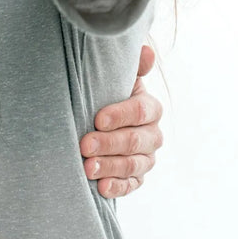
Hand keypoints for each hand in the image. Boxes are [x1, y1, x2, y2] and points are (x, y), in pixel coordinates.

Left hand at [80, 45, 162, 197]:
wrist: (98, 118)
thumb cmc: (105, 93)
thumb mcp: (115, 78)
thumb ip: (131, 66)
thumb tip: (146, 51)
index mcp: (149, 107)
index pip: (141, 111)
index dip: (120, 115)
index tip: (97, 119)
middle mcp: (153, 134)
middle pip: (136, 140)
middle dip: (109, 144)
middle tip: (84, 145)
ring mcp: (146, 157)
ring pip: (134, 165)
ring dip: (110, 167)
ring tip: (87, 168)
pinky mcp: (137, 176)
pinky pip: (132, 185)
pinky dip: (117, 187)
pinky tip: (101, 187)